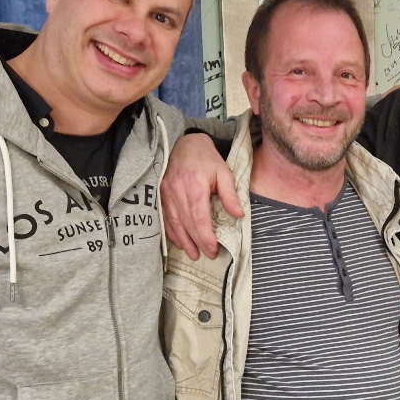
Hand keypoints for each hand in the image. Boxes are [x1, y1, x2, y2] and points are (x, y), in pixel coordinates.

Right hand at [163, 132, 240, 259]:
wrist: (185, 143)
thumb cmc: (207, 159)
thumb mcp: (224, 173)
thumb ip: (230, 195)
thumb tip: (238, 216)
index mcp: (195, 186)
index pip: (199, 218)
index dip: (206, 237)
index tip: (213, 249)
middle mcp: (177, 191)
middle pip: (187, 223)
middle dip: (197, 242)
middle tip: (207, 256)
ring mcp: (166, 192)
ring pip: (174, 222)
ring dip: (183, 241)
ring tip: (193, 254)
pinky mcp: (160, 193)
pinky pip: (165, 217)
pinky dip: (171, 232)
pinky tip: (179, 241)